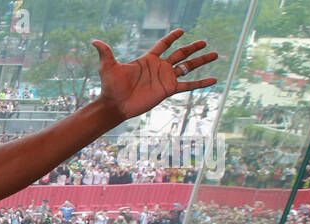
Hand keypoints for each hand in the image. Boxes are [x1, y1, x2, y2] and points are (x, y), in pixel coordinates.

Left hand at [92, 29, 217, 120]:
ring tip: (215, 54)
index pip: (163, 45)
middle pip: (180, 54)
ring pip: (187, 67)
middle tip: (204, 42)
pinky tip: (213, 80)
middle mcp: (159, 68)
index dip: (172, 38)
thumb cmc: (111, 87)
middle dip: (192, 48)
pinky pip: (188, 85)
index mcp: (148, 59)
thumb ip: (105, 53)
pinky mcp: (168, 90)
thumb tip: (94, 41)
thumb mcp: (109, 67)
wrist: (116, 105)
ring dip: (201, 61)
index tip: (182, 30)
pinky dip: (200, 83)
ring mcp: (165, 79)